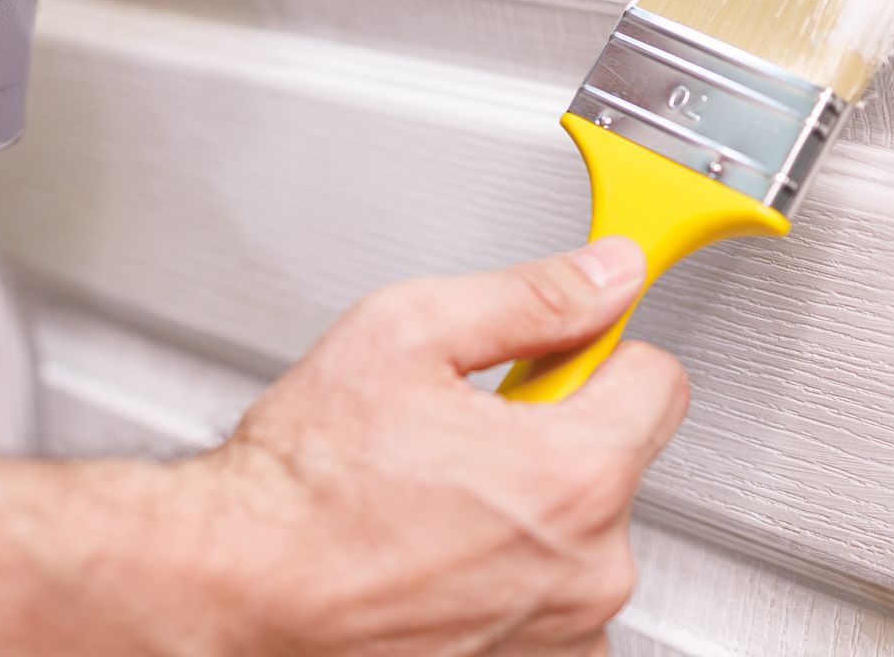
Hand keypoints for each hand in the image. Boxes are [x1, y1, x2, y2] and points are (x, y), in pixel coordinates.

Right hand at [129, 238, 689, 654]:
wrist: (234, 588)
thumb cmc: (301, 484)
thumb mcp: (408, 334)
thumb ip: (530, 297)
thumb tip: (606, 274)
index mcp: (575, 474)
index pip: (660, 382)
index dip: (598, 353)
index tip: (561, 356)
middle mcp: (586, 570)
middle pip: (615, 464)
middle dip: (552, 438)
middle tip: (462, 434)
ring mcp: (560, 636)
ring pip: (582, 538)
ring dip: (530, 516)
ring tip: (437, 503)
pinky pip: (551, 605)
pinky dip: (507, 580)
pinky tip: (436, 558)